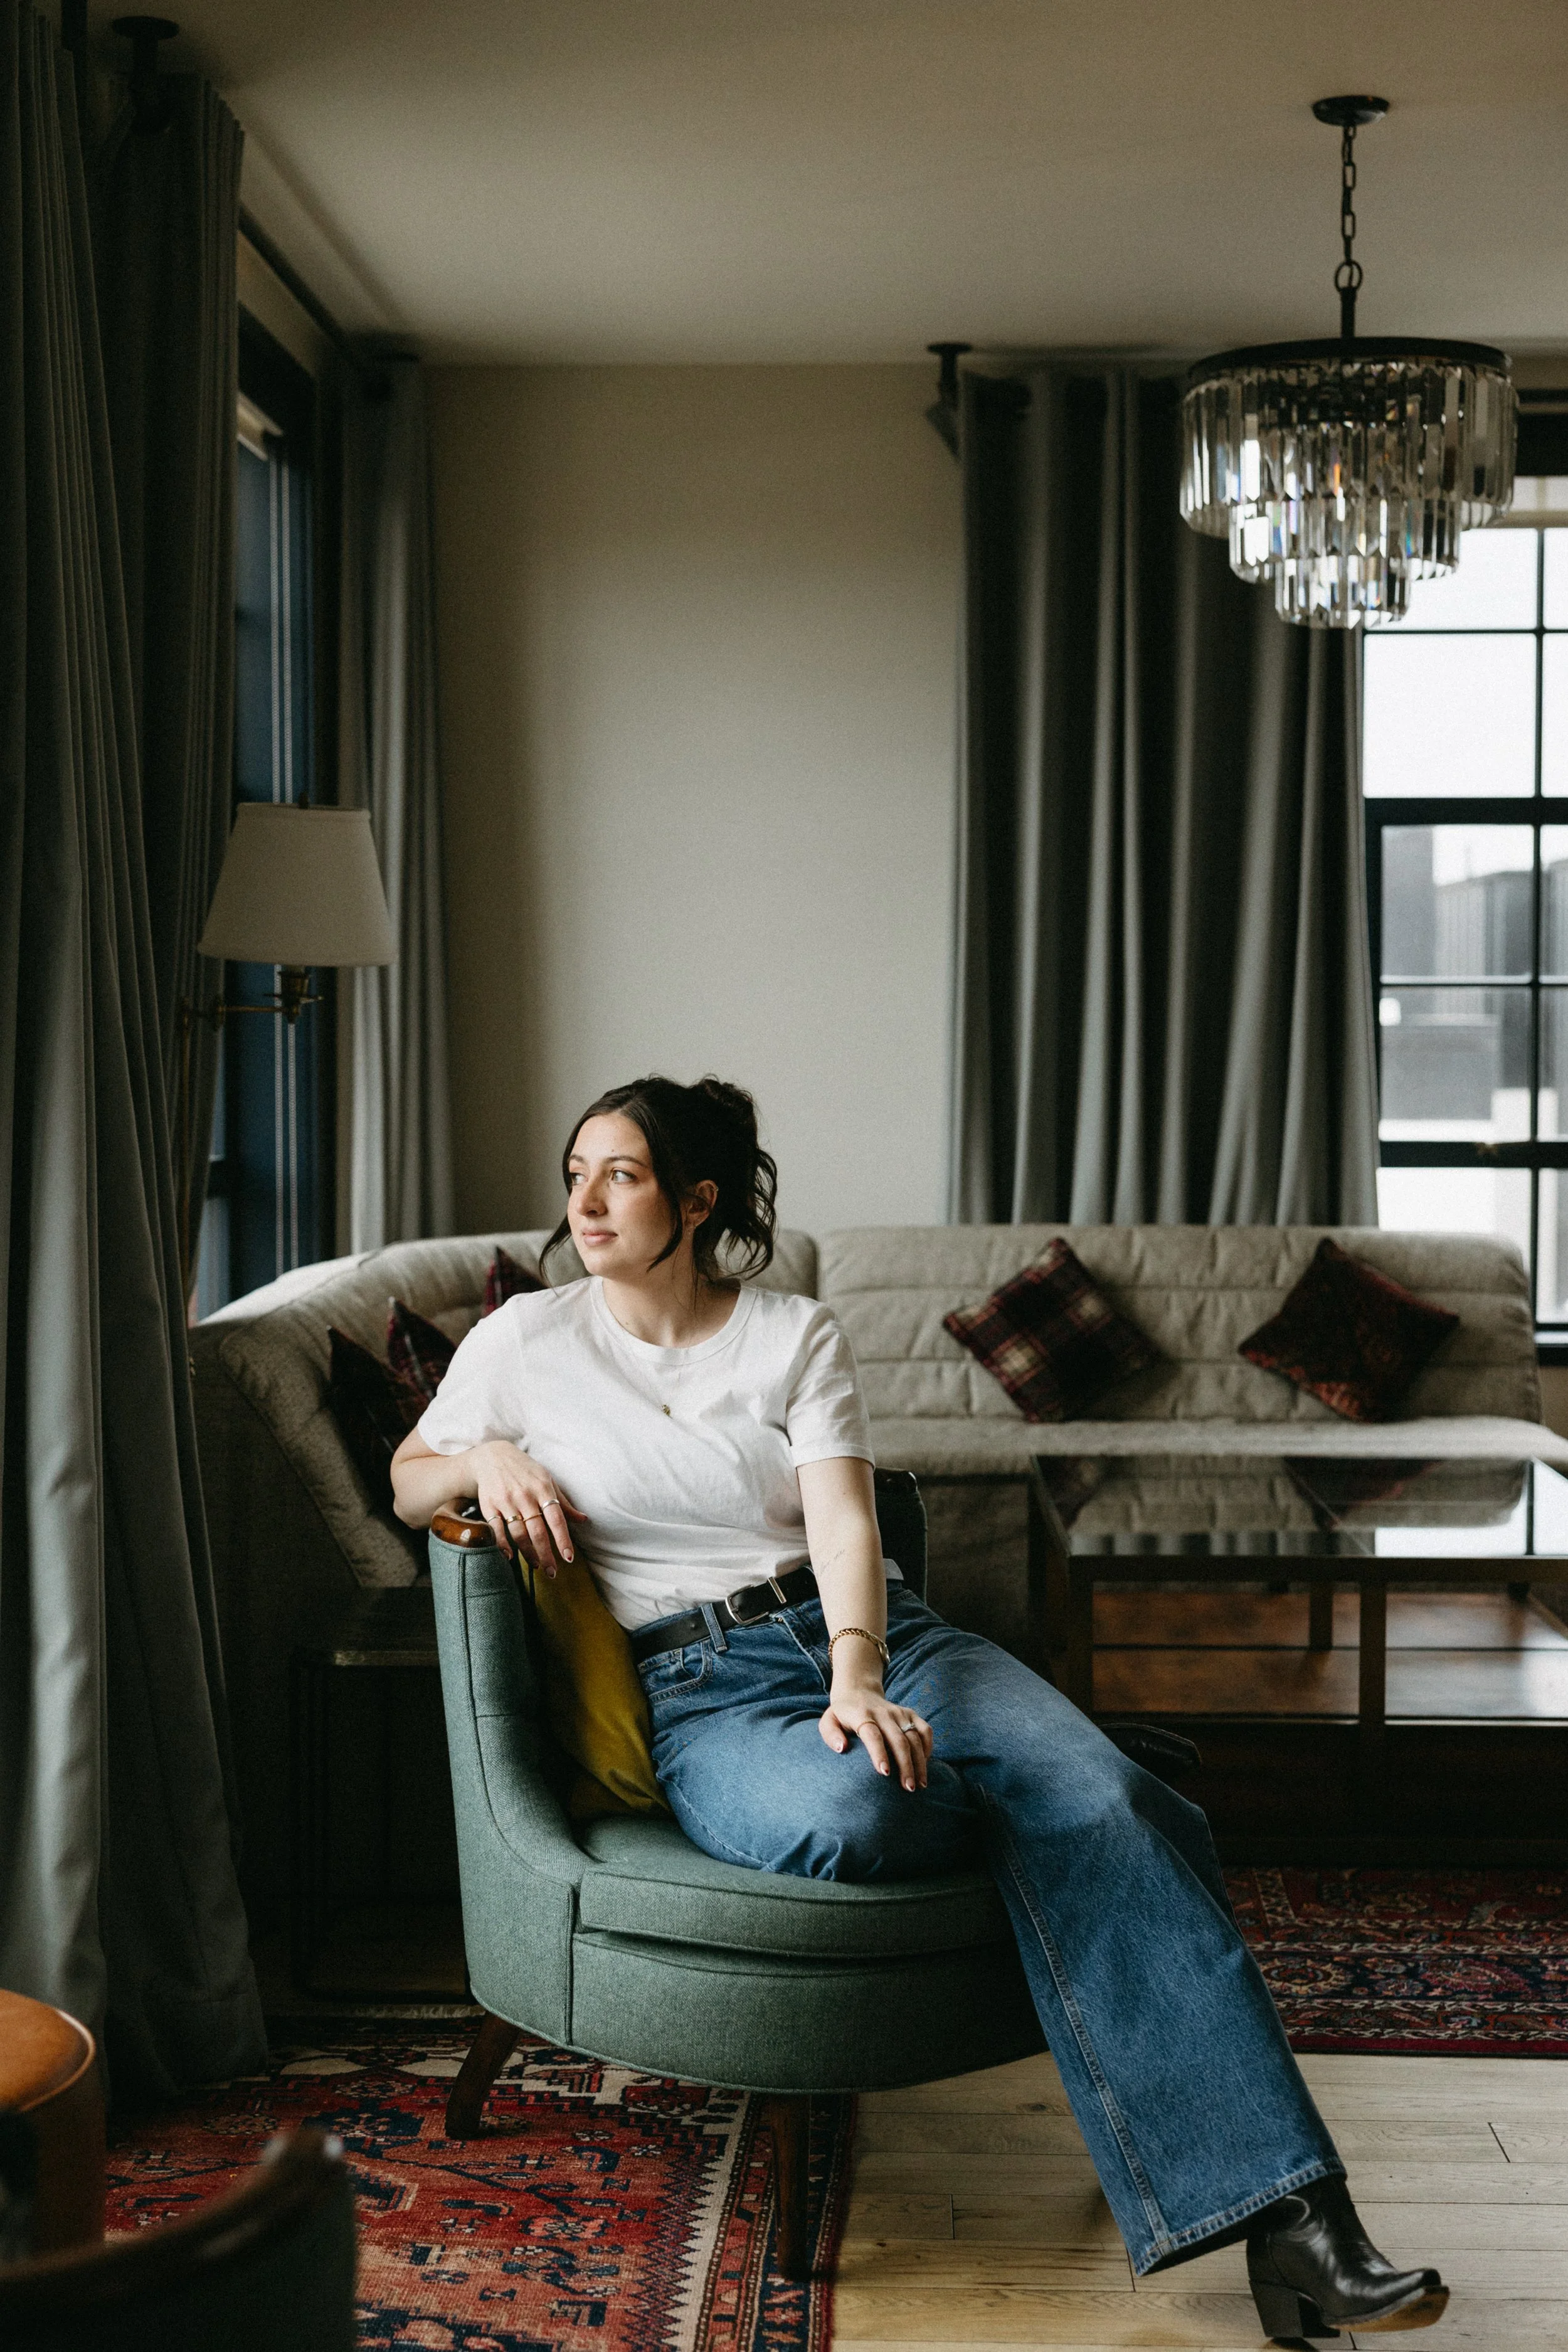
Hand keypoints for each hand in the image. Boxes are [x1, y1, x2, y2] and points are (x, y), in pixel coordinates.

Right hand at [469, 1441, 586, 1574]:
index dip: (563, 1540)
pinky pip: (497, 1530)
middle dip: (546, 1554)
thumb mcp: (547, 1481)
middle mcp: (525, 1496)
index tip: (569, 1558)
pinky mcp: (489, 1506)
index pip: (556, 1519)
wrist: (492, 1457)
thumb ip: (563, 1503)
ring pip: (519, 1533)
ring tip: (537, 1565)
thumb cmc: (525, 1471)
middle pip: (538, 1531)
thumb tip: (583, 1519)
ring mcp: (506, 1501)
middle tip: (553, 1572)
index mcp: (543, 1489)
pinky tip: (510, 1557)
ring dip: (528, 1553)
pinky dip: (503, 1545)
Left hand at [819, 1680, 931, 1791]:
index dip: (879, 1753)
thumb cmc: (842, 1715)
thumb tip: (842, 1749)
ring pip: (915, 1737)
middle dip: (905, 1765)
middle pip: (898, 1740)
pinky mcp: (910, 1713)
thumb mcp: (828, 1721)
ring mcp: (899, 1713)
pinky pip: (925, 1730)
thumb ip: (831, 1735)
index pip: (873, 1735)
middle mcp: (883, 1713)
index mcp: (862, 1715)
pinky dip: (928, 1747)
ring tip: (920, 1784)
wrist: (858, 1692)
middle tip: (909, 1788)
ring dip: (919, 1762)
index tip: (884, 1774)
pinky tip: (925, 1765)